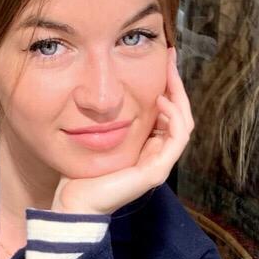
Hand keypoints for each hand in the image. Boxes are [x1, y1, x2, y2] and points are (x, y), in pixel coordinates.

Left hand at [52, 49, 193, 216]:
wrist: (74, 201)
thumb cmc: (80, 171)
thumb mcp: (97, 133)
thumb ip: (109, 116)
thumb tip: (108, 87)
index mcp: (146, 146)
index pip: (169, 112)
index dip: (168, 85)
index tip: (162, 58)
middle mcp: (156, 154)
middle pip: (180, 114)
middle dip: (176, 84)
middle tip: (169, 56)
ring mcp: (159, 164)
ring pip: (184, 125)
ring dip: (179, 97)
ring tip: (167, 75)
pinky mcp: (155, 172)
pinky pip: (177, 140)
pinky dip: (174, 118)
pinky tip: (161, 101)